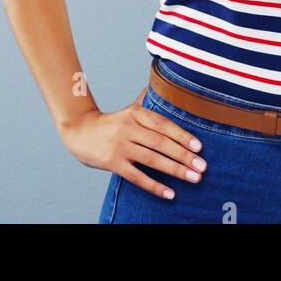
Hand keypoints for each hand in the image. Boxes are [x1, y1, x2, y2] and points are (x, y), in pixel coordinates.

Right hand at [59, 89, 206, 199]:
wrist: (78, 131)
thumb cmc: (109, 124)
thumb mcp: (127, 110)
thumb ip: (145, 103)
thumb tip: (160, 87)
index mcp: (135, 113)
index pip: (163, 124)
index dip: (182, 135)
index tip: (199, 147)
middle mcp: (128, 128)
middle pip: (161, 142)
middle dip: (184, 155)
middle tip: (202, 166)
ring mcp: (119, 146)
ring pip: (152, 159)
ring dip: (175, 170)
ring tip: (194, 178)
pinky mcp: (112, 163)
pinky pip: (137, 176)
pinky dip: (154, 186)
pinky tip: (170, 193)